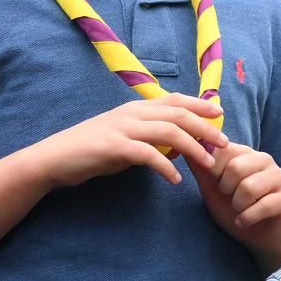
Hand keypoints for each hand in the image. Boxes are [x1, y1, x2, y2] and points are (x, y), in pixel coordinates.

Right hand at [31, 93, 225, 187]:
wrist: (55, 158)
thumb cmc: (92, 150)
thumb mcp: (125, 137)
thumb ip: (150, 137)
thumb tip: (178, 147)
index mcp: (136, 108)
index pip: (174, 100)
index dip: (199, 105)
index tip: (220, 114)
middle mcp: (132, 113)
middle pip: (178, 115)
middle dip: (206, 128)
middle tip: (225, 143)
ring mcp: (122, 128)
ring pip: (168, 132)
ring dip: (193, 148)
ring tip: (208, 164)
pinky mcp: (114, 147)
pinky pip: (147, 155)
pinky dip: (165, 167)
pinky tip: (175, 180)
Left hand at [192, 144, 280, 253]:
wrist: (257, 236)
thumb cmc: (233, 209)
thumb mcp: (211, 188)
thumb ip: (201, 167)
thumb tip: (188, 144)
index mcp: (245, 153)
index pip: (222, 150)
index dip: (214, 173)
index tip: (218, 186)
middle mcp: (264, 159)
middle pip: (235, 167)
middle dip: (226, 190)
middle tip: (230, 199)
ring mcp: (279, 177)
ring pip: (249, 188)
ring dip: (237, 206)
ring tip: (239, 210)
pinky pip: (263, 206)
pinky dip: (247, 219)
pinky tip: (244, 222)